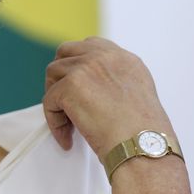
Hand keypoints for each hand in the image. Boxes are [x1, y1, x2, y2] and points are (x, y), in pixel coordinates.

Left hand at [42, 36, 173, 161]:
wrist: (144, 147)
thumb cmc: (143, 135)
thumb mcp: (136, 96)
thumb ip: (114, 82)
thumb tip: (88, 88)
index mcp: (124, 59)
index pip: (91, 46)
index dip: (77, 64)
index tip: (75, 85)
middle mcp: (105, 57)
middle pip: (65, 53)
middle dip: (60, 75)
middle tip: (64, 101)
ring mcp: (86, 68)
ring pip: (53, 74)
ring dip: (55, 98)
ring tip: (68, 123)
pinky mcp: (71, 85)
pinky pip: (49, 100)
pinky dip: (54, 121)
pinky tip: (67, 138)